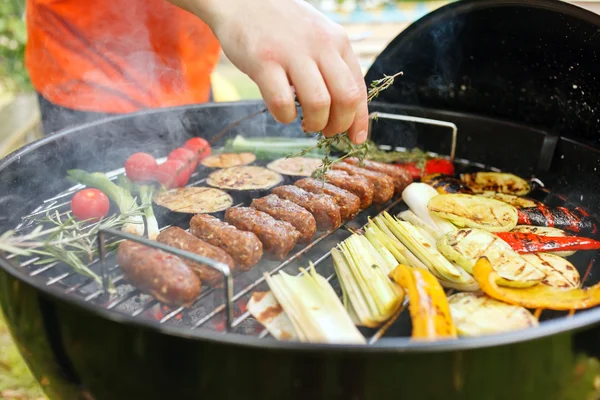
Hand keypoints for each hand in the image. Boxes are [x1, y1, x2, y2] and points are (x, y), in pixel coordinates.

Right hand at [171, 0, 368, 143]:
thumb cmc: (280, 25)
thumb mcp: (316, 36)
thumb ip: (331, 65)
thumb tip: (344, 108)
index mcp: (337, 41)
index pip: (359, 87)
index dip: (359, 119)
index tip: (356, 138)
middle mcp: (320, 46)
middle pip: (345, 98)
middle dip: (339, 125)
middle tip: (326, 131)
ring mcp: (292, 53)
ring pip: (318, 104)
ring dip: (314, 123)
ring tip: (305, 123)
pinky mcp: (264, 62)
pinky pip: (283, 103)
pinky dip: (285, 117)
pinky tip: (282, 112)